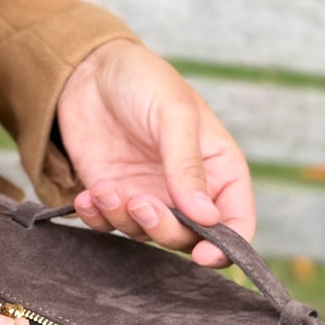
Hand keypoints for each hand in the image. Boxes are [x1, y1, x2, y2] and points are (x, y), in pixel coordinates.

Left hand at [56, 39, 254, 266]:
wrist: (88, 68)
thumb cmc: (143, 80)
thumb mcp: (174, 114)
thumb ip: (188, 166)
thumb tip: (208, 217)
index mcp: (218, 168)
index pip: (236, 220)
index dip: (227, 245)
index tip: (205, 255)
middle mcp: (187, 189)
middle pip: (189, 237)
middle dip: (164, 228)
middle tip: (139, 202)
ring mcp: (149, 194)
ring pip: (145, 235)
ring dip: (124, 219)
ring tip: (106, 189)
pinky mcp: (113, 196)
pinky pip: (109, 225)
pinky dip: (98, 219)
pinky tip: (88, 196)